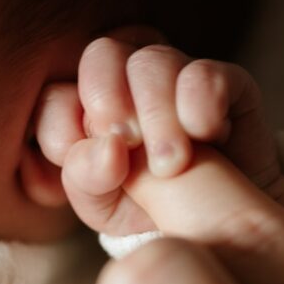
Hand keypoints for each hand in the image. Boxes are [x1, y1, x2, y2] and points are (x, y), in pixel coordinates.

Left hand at [33, 26, 283, 235]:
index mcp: (89, 110)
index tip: (84, 165)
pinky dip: (199, 102)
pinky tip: (205, 134)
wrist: (224, 229)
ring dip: (156, 114)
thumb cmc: (156, 212)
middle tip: (126, 144)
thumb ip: (86, 181)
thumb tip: (105, 149)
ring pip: (152, 61)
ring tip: (171, 164)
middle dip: (106, 98)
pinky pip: (205, 73)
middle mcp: (130, 83)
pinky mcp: (227, 84)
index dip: (60, 124)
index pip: (56, 95)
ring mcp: (178, 78)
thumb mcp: (108, 208)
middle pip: (102, 54)